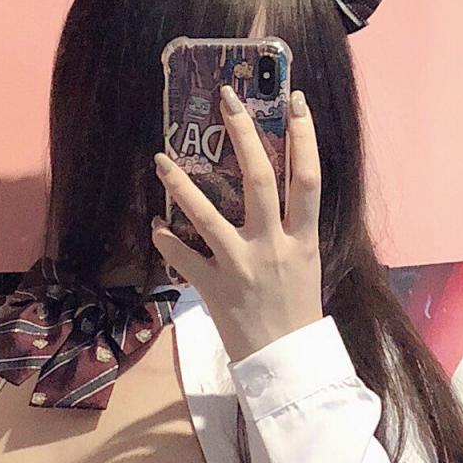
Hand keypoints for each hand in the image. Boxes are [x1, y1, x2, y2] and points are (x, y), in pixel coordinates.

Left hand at [151, 85, 323, 362]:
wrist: (284, 362)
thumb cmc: (296, 310)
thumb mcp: (308, 264)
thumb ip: (295, 228)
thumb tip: (284, 188)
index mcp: (304, 239)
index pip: (308, 177)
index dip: (304, 136)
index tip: (292, 100)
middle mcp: (274, 247)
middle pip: (261, 180)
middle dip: (244, 134)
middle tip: (227, 99)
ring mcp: (242, 267)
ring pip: (209, 216)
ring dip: (182, 185)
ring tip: (161, 158)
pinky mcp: (215, 289)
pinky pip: (183, 259)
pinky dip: (165, 241)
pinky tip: (154, 225)